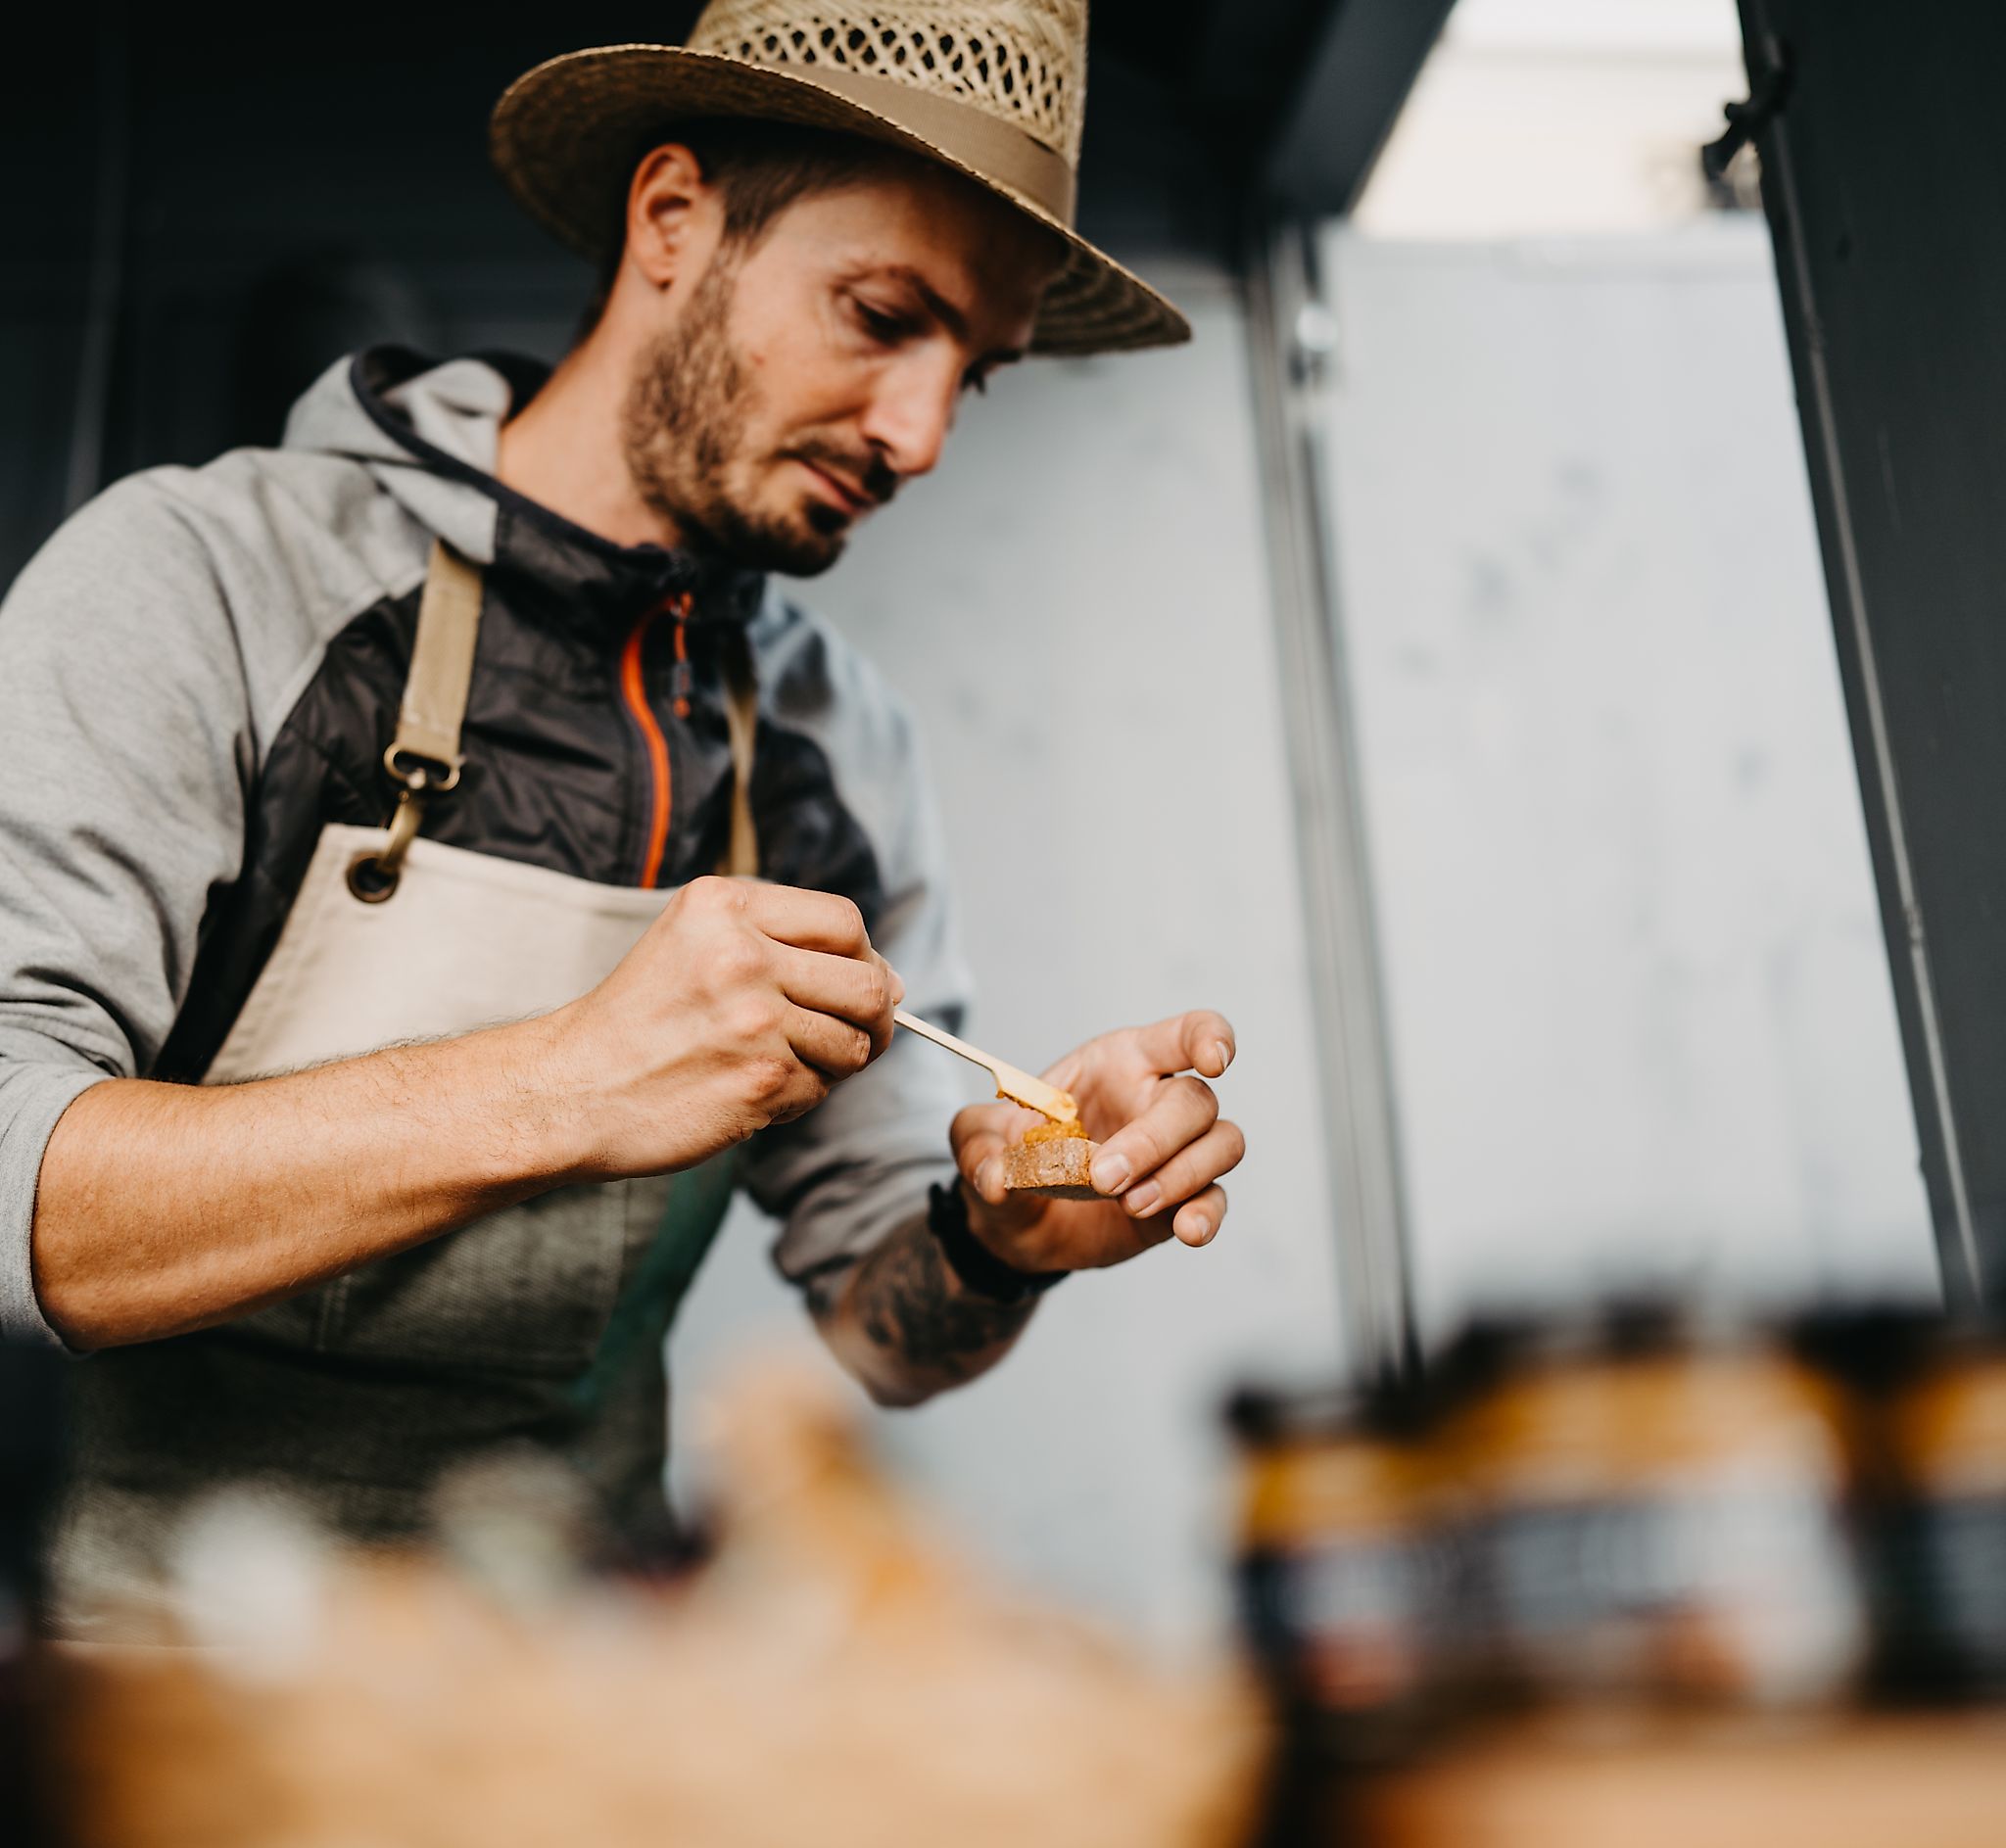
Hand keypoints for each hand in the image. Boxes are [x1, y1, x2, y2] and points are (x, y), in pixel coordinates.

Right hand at [548, 877, 899, 1179]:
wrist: (571, 1089)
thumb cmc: (639, 1020)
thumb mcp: (694, 942)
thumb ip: (782, 943)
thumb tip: (892, 983)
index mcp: (724, 906)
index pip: (845, 922)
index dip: (866, 958)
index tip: (859, 982)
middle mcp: (741, 954)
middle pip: (868, 984)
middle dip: (875, 1018)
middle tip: (855, 1035)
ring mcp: (753, 1020)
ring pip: (854, 1044)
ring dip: (834, 1063)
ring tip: (785, 1064)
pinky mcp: (759, 1081)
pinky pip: (820, 1089)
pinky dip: (800, 1097)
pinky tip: (752, 1091)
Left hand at [949, 1011, 1243, 1272]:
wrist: (1013, 1224)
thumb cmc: (1007, 1158)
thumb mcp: (976, 1143)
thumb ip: (980, 1150)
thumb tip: (997, 1178)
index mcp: (1120, 1063)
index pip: (1183, 1035)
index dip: (1209, 1038)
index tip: (1214, 1063)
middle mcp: (1156, 1101)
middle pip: (1196, 1102)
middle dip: (1155, 1140)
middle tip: (1104, 1178)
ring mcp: (1175, 1152)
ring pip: (1221, 1145)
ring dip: (1182, 1175)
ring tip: (1130, 1205)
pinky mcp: (1180, 1198)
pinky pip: (1215, 1199)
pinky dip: (1207, 1214)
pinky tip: (1187, 1231)